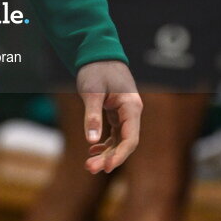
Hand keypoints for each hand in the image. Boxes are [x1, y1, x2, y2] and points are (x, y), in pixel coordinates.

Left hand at [76, 60, 141, 174]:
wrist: (97, 52)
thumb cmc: (96, 68)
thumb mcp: (91, 91)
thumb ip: (92, 115)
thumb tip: (92, 140)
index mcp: (131, 107)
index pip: (131, 139)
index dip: (120, 156)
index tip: (106, 168)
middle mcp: (131, 112)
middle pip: (124, 143)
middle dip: (109, 158)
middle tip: (90, 168)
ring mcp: (125, 113)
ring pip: (119, 140)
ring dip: (106, 153)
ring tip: (89, 164)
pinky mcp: (117, 112)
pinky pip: (114, 133)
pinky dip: (104, 142)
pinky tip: (92, 148)